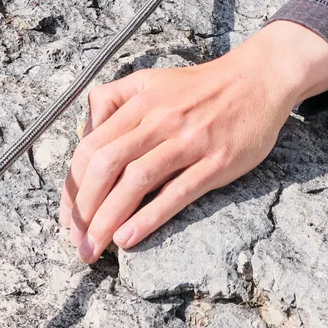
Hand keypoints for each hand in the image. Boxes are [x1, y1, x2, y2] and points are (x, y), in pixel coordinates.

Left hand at [59, 22, 327, 261]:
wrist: (259, 78)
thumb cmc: (202, 86)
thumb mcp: (153, 80)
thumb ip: (115, 101)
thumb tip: (83, 136)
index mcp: (141, 100)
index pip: (91, 146)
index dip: (72, 186)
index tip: (67, 216)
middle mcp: (161, 118)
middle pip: (106, 165)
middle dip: (83, 209)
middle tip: (75, 240)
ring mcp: (189, 140)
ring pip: (136, 181)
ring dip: (107, 220)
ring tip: (93, 248)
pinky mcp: (216, 160)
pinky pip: (177, 192)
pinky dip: (148, 217)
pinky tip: (129, 238)